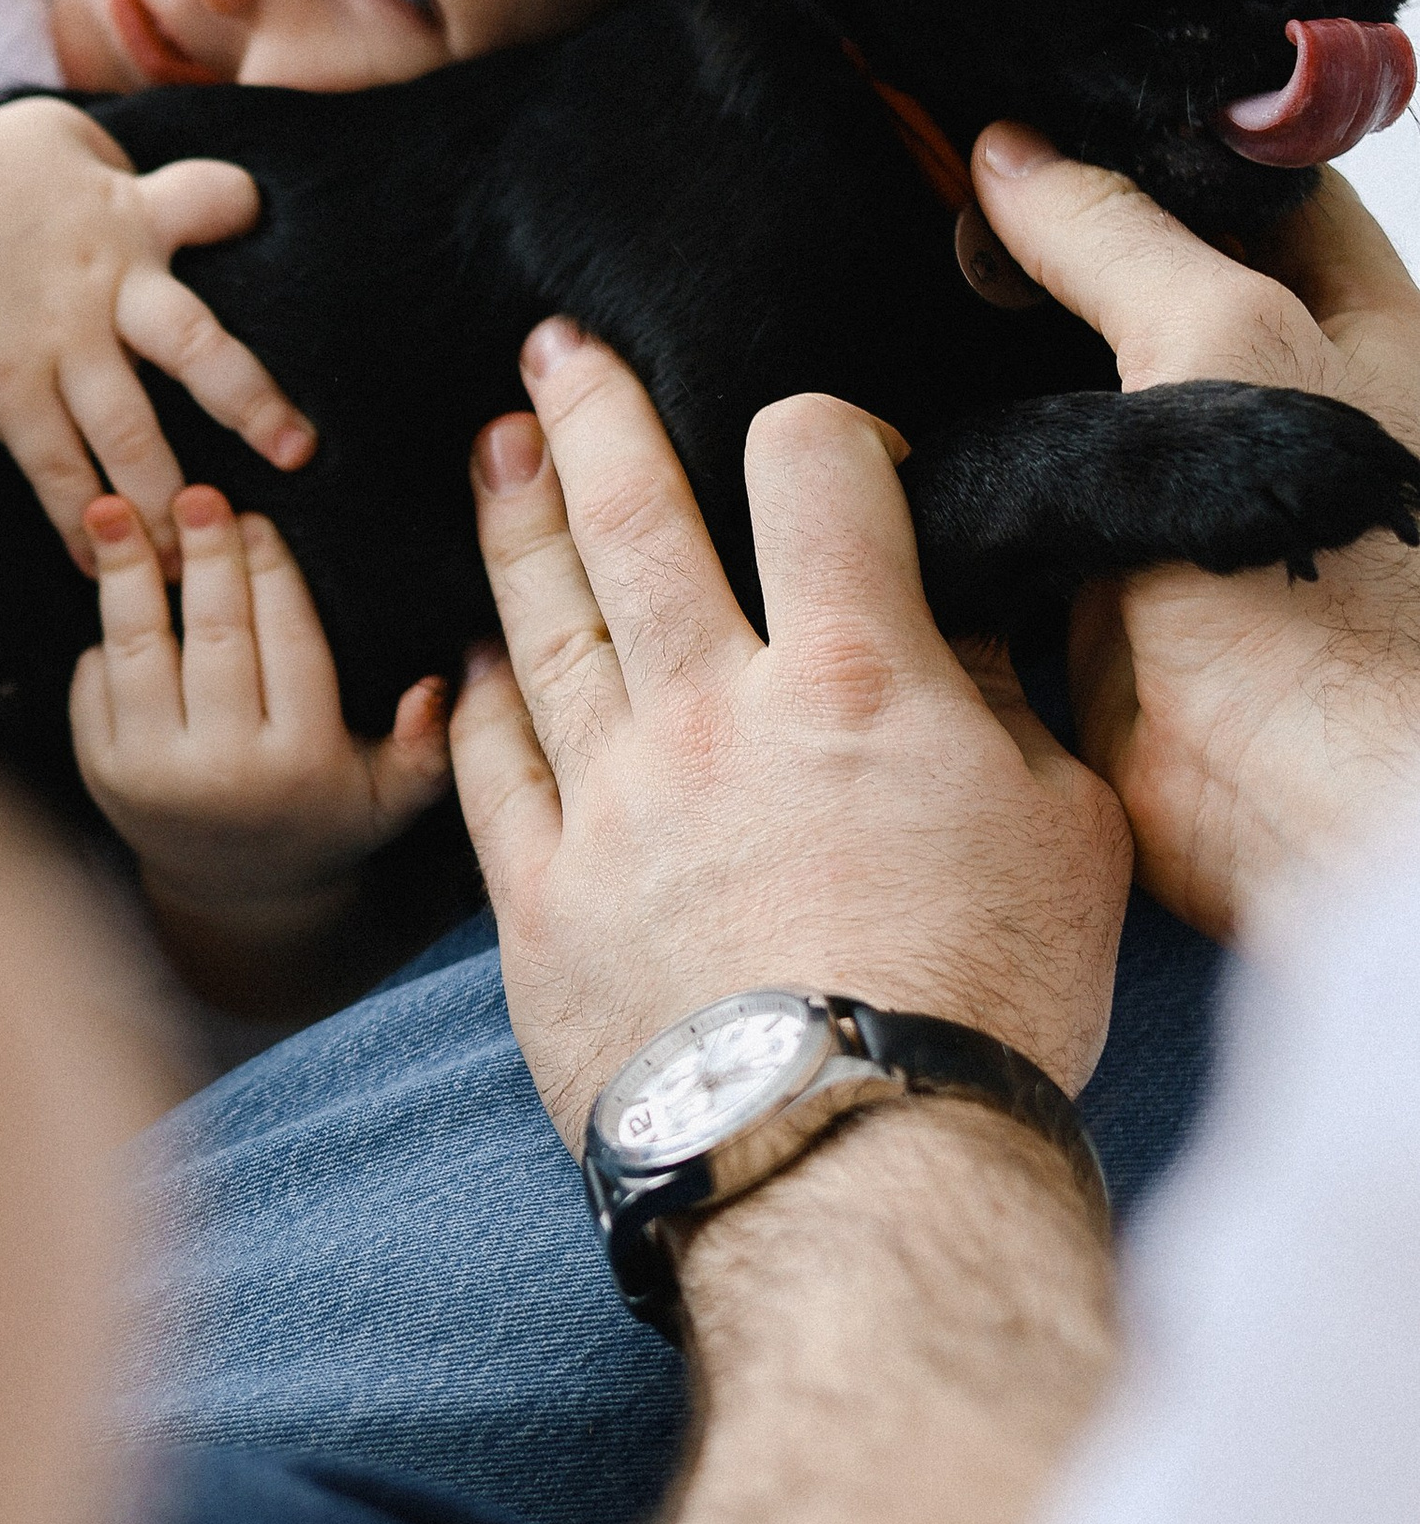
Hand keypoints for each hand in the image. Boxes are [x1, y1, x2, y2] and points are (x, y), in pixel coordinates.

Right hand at [0, 97, 312, 568]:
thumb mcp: (63, 139)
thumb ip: (133, 172)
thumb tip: (201, 193)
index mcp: (129, 216)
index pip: (212, 200)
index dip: (238, 210)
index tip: (257, 223)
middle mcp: (105, 287)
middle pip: (192, 346)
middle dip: (249, 401)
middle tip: (297, 453)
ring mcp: (55, 347)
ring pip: (128, 433)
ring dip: (168, 497)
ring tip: (203, 558)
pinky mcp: (7, 395)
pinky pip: (53, 469)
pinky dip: (80, 521)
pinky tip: (102, 567)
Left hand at [69, 486, 447, 985]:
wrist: (236, 891)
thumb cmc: (325, 818)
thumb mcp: (392, 797)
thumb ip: (426, 745)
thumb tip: (441, 683)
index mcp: (301, 765)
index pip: (290, 645)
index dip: (272, 574)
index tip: (260, 519)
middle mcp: (224, 773)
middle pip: (215, 637)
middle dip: (205, 557)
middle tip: (196, 495)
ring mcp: (152, 776)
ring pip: (138, 651)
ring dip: (126, 574)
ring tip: (113, 512)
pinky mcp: (100, 775)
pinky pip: (95, 684)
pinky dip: (101, 631)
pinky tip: (109, 583)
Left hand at [449, 322, 1129, 1152]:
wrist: (848, 1170)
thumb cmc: (982, 1006)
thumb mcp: (1062, 832)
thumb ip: (998, 708)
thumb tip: (949, 626)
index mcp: (853, 678)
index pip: (816, 469)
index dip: (826, 430)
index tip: (833, 452)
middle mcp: (709, 714)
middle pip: (630, 518)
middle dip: (590, 415)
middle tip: (551, 353)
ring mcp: (606, 804)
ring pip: (537, 623)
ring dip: (512, 524)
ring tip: (493, 457)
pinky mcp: (534, 902)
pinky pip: (483, 766)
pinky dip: (468, 697)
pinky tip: (462, 656)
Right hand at [970, 124, 1419, 938]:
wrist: (1293, 795)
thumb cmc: (1326, 584)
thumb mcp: (1225, 342)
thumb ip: (1116, 238)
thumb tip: (1012, 157)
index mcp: (1348, 325)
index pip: (1247, 185)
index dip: (1146, 142)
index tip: (1031, 114)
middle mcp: (1267, 402)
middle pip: (1141, 282)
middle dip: (1040, 250)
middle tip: (930, 199)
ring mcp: (1180, 496)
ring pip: (1065, 388)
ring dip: (986, 362)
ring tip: (890, 297)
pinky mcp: (1102, 579)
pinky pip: (1020, 498)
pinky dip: (961, 468)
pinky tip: (893, 424)